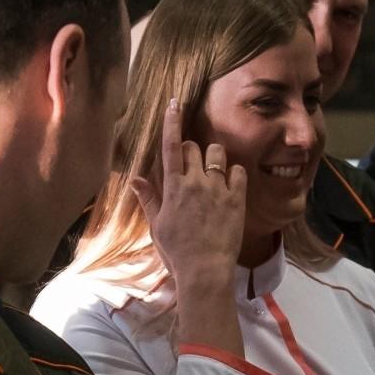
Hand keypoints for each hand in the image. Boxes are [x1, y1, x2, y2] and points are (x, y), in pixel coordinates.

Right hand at [134, 98, 246, 292]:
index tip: (174, 103)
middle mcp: (195, 182)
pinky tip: (230, 184)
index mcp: (173, 187)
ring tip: (213, 173)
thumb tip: (135, 179)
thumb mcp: (157, 225)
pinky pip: (239, 171)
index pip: (171, 146)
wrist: (205, 270)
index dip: (171, 122)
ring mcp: (218, 189)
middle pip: (194, 147)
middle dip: (192, 150)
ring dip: (214, 157)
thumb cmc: (177, 251)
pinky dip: (234, 173)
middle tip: (192, 167)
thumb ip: (148, 198)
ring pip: (218, 153)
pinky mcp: (236, 199)